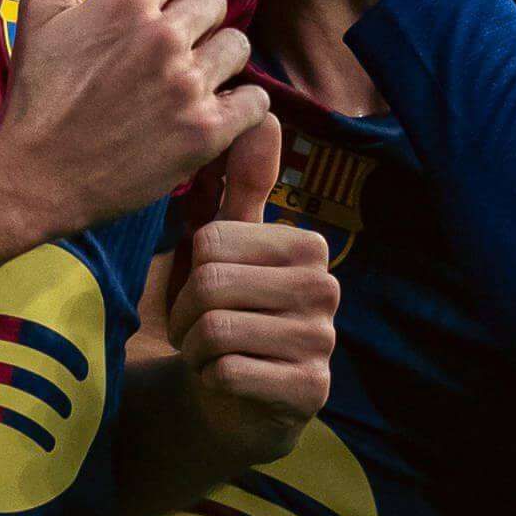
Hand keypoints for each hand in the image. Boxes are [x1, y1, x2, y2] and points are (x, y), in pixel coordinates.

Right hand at [0, 0, 266, 233]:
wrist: (33, 174)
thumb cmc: (36, 89)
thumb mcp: (43, 5)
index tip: (149, 17)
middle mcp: (163, 37)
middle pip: (214, 2)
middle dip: (195, 22)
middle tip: (167, 53)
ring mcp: (188, 86)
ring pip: (238, 47)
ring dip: (218, 61)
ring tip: (187, 82)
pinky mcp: (205, 133)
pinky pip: (255, 100)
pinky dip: (240, 105)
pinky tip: (210, 111)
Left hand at [156, 116, 339, 466]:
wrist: (234, 400)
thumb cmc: (230, 313)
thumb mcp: (230, 248)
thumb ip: (244, 185)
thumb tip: (265, 115)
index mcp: (310, 246)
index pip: (212, 241)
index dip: (189, 273)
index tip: (204, 294)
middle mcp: (327, 290)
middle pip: (212, 284)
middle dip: (187, 315)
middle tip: (202, 332)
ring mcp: (323, 343)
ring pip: (216, 329)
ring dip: (196, 349)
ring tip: (214, 354)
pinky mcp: (309, 390)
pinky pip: (228, 372)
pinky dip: (210, 380)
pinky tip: (228, 383)